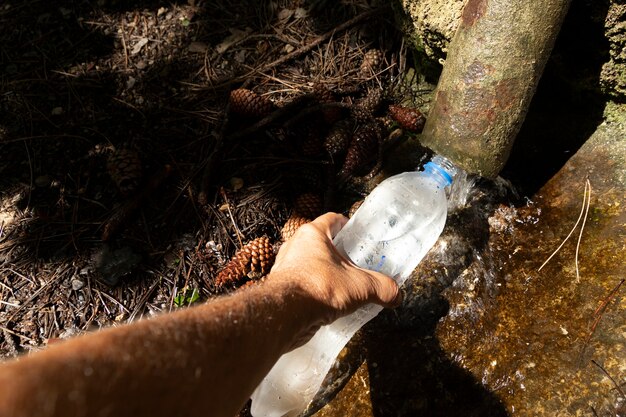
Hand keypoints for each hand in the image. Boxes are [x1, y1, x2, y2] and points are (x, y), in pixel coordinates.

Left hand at [268, 212, 401, 325]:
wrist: (285, 315)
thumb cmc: (317, 288)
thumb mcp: (360, 286)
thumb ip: (382, 288)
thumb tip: (396, 294)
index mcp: (312, 234)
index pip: (332, 220)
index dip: (347, 225)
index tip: (358, 234)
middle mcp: (295, 246)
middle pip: (321, 243)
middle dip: (338, 254)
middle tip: (356, 264)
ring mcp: (286, 267)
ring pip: (310, 264)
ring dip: (326, 273)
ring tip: (344, 286)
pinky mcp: (282, 287)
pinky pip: (303, 284)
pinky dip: (316, 290)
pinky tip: (329, 303)